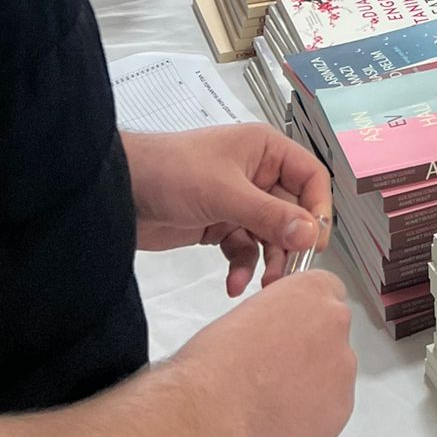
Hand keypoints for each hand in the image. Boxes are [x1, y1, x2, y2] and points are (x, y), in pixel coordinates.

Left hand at [122, 124, 331, 294]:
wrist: (118, 193)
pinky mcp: (219, 225)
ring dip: (269, 261)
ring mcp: (238, 201)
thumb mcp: (224, 193)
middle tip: (288, 275)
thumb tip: (311, 234)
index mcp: (266, 150)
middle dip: (290, 244)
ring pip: (270, 235)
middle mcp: (258, 174)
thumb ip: (270, 215)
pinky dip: (242, 267)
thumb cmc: (170, 171)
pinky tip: (233, 285)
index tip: (315, 242)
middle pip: (293, 212)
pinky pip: (244, 249)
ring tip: (263, 287)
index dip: (318, 208)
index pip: (311, 177)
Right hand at [170, 271, 356, 436]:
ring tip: (270, 403)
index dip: (303, 314)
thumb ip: (274, 317)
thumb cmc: (214, 367)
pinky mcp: (341, 410)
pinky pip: (331, 410)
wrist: (212, 418)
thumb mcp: (242, 316)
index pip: (325, 290)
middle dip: (309, 351)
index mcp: (310, 292)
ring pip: (333, 375)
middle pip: (331, 334)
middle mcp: (335, 324)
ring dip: (311, 385)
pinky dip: (310, 417)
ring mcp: (342, 369)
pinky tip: (278, 422)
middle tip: (273, 372)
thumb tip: (276, 335)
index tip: (289, 330)